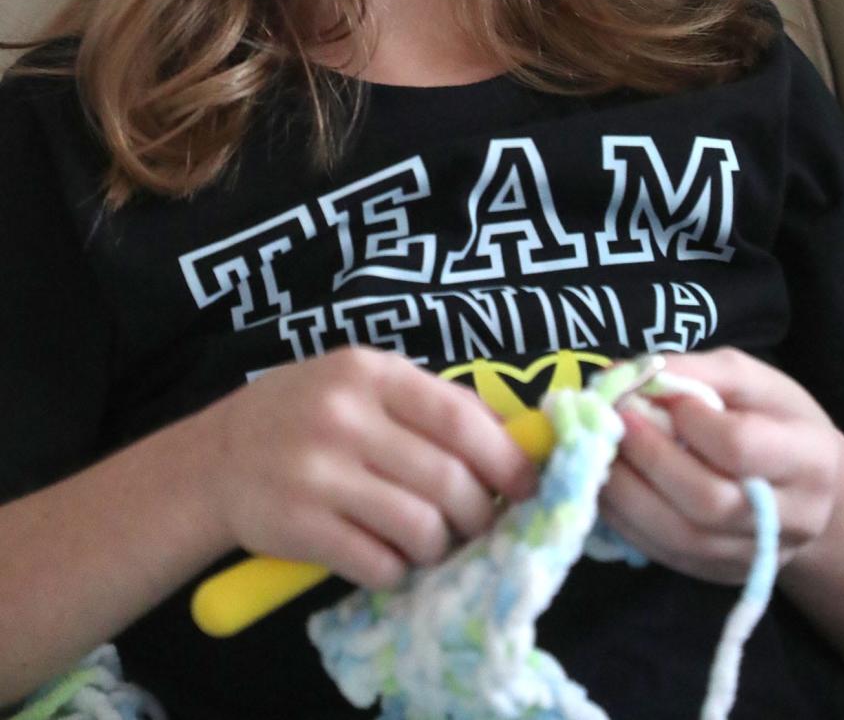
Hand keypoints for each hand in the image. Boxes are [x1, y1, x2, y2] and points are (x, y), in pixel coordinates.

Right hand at [206, 347, 538, 589]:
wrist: (215, 459)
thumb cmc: (306, 415)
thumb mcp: (362, 383)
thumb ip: (429, 402)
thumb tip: (511, 440)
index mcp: (369, 372)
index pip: (458, 418)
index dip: (504, 457)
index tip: (528, 485)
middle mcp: (343, 416)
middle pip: (447, 479)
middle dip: (479, 514)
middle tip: (479, 525)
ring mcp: (317, 472)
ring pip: (420, 527)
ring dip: (439, 546)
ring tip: (430, 542)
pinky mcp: (298, 526)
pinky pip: (378, 562)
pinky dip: (397, 570)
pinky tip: (387, 557)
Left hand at [599, 348, 842, 583]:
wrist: (808, 486)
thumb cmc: (777, 419)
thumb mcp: (751, 379)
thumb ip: (695, 370)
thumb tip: (625, 373)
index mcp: (808, 459)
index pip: (740, 447)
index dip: (691, 420)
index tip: (660, 393)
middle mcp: (791, 519)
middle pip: (708, 502)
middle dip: (650, 458)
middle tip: (615, 422)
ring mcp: (756, 556)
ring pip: (682, 537)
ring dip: (627, 494)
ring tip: (601, 452)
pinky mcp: (721, 574)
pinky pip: (666, 555)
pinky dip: (626, 520)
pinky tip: (607, 486)